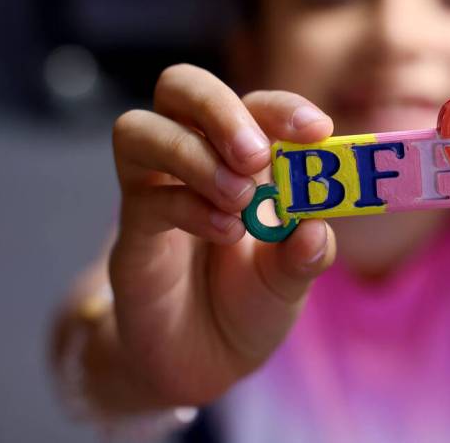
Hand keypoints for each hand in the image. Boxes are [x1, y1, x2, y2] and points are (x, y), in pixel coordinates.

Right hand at [109, 64, 335, 405]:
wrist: (202, 362)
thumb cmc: (250, 302)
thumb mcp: (291, 280)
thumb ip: (305, 254)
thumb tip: (315, 228)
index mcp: (243, 156)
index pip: (255, 105)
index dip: (284, 108)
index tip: (317, 132)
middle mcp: (195, 159)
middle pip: (180, 87)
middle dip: (219, 109)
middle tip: (256, 155)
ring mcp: (155, 190)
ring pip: (140, 129)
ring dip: (193, 155)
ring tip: (239, 200)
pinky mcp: (133, 233)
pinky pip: (143, 197)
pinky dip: (188, 207)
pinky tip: (224, 233)